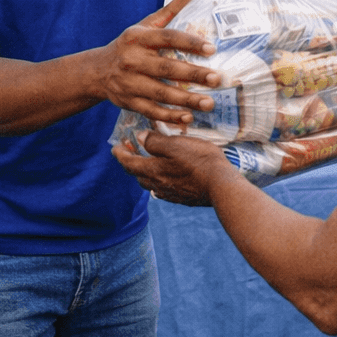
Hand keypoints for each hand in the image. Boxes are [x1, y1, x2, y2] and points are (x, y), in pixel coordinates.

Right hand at [93, 0, 224, 125]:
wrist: (98, 71)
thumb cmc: (130, 45)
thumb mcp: (145, 25)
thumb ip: (170, 9)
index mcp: (138, 38)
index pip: (166, 38)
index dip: (189, 42)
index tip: (211, 49)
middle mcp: (132, 60)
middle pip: (166, 69)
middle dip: (193, 75)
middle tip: (217, 78)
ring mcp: (129, 83)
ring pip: (160, 93)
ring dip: (186, 100)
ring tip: (209, 103)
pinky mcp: (128, 102)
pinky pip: (151, 111)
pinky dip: (169, 116)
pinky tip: (188, 118)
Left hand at [112, 129, 235, 206]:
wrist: (222, 187)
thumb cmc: (200, 161)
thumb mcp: (176, 144)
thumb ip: (155, 141)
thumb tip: (140, 138)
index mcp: (153, 170)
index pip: (129, 163)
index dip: (120, 154)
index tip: (115, 147)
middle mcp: (158, 185)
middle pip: (138, 175)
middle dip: (132, 163)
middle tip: (132, 152)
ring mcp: (171, 194)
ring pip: (151, 184)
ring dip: (146, 173)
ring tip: (149, 163)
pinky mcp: (183, 198)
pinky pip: (165, 190)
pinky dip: (160, 181)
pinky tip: (168, 177)